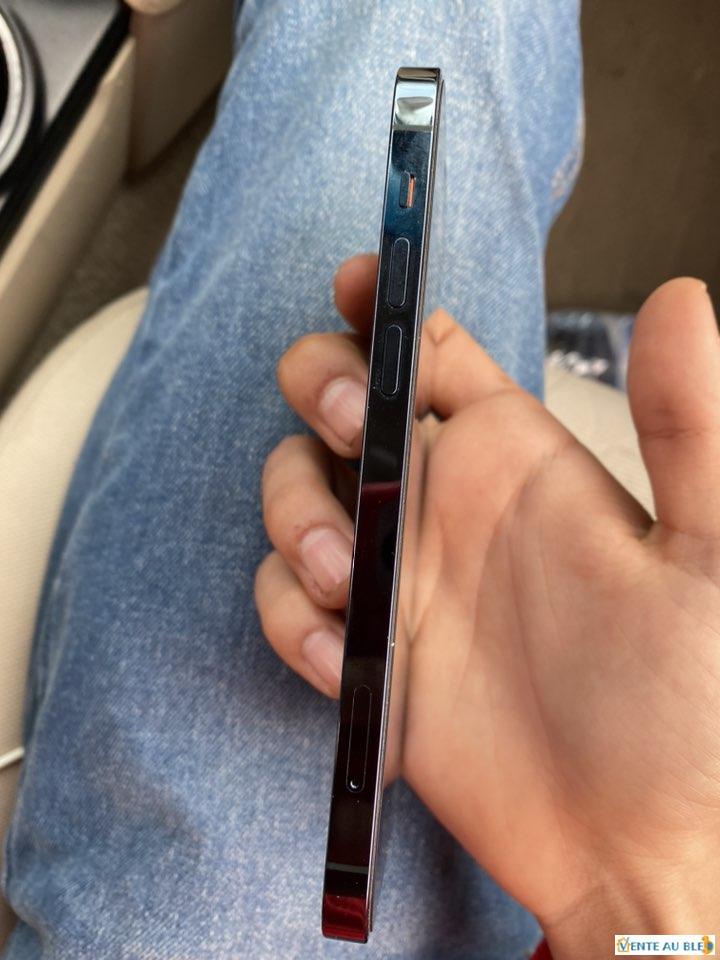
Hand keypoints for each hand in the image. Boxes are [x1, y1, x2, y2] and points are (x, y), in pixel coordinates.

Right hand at [255, 254, 719, 954]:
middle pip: (338, 403)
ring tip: (348, 579)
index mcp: (514, 459)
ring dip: (298, 518)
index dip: (380, 304)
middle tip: (351, 429)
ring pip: (297, 493)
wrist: (638, 841)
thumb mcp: (707, 555)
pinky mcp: (362, 649)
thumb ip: (687, 425)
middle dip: (320, 390)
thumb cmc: (691, 707)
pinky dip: (291, 617)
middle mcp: (442, 503)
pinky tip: (342, 657)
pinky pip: (289, 600)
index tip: (355, 283)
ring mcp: (394, 576)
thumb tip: (683, 300)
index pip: (426, 347)